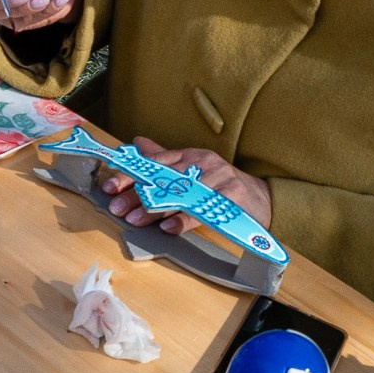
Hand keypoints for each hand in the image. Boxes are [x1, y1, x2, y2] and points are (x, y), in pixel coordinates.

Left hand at [103, 139, 273, 232]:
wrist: (263, 199)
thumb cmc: (221, 186)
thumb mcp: (193, 169)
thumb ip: (165, 159)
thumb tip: (136, 144)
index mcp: (190, 155)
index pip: (153, 162)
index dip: (130, 175)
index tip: (110, 188)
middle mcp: (202, 162)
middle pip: (163, 178)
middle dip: (137, 194)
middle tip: (118, 209)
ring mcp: (219, 177)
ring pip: (180, 194)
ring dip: (155, 209)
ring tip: (136, 220)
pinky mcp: (233, 195)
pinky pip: (204, 209)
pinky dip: (184, 219)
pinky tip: (169, 228)